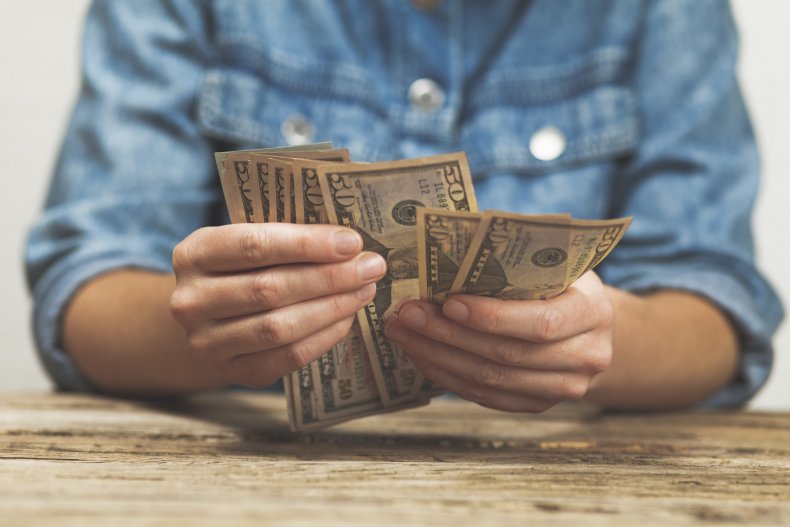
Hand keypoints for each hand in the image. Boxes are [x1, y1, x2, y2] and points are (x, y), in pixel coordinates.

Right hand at [169, 223, 384, 386]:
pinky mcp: (231, 371)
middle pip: (270, 288)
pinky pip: (287, 357)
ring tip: (364, 290)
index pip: (254, 246)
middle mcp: (191, 299)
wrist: (209, 316)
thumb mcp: (248, 240)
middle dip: (329, 277)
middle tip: (371, 267)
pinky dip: (323, 337)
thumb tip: (349, 243)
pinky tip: (346, 318)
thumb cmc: (241, 267)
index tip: (351, 242)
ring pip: (279, 327)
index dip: (306, 244)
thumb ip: (287, 237)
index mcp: (194, 253)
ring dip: (331, 308)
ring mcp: (206, 341)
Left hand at [384, 272, 613, 411]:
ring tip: (404, 333)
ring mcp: (564, 388)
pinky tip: (421, 354)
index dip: (492, 317)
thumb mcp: (552, 261)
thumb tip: (450, 244)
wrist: (587, 323)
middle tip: (408, 314)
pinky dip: (448, 376)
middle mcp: (587, 357)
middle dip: (449, 334)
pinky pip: (486, 397)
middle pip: (507, 355)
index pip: (541, 323)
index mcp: (593, 312)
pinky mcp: (538, 405)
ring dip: (439, 356)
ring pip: (491, 380)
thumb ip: (514, 259)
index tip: (448, 303)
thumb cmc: (560, 280)